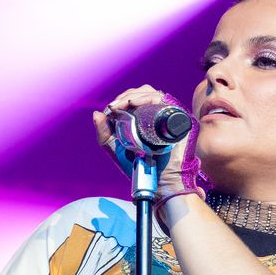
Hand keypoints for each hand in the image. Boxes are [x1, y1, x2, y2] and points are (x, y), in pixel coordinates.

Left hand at [92, 84, 202, 203]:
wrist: (157, 182)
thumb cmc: (139, 168)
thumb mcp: (115, 149)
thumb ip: (104, 133)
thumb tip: (96, 113)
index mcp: (146, 118)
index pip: (135, 99)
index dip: (122, 99)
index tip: (111, 107)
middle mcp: (159, 115)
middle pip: (144, 92)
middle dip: (127, 96)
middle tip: (114, 106)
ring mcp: (170, 116)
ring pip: (153, 94)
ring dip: (136, 96)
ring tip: (124, 104)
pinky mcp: (179, 119)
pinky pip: (164, 102)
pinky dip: (149, 99)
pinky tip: (136, 104)